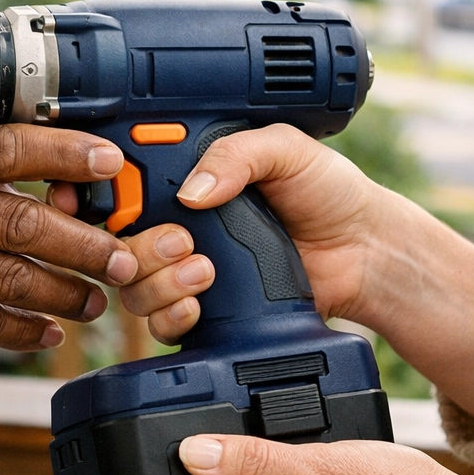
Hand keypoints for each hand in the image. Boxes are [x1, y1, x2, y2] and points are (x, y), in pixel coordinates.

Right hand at [0, 122, 137, 349]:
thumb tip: (47, 174)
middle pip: (21, 223)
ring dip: (63, 295)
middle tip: (122, 258)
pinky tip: (47, 333)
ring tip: (95, 301)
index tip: (109, 160)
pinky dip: (19, 332)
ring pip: (7, 281)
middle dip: (84, 244)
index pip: (5, 146)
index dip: (64, 153)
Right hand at [99, 125, 382, 340]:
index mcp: (189, 181)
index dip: (111, 199)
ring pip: (134, 287)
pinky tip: (198, 305)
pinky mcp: (206, 312)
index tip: (120, 200)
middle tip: (183, 241)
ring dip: (157, 283)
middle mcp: (181, 227)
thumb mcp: (285, 150)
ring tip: (203, 272)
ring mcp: (188, 272)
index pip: (126, 190)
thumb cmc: (328, 193)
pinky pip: (162, 324)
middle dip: (139, 247)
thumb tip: (191, 190)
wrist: (362, 251)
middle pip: (119, 245)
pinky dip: (171, 317)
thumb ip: (238, 155)